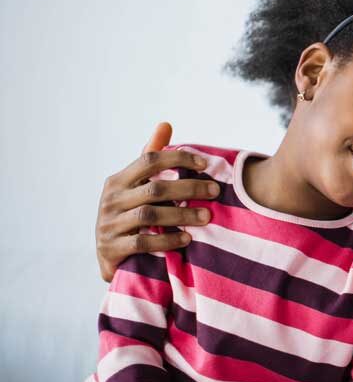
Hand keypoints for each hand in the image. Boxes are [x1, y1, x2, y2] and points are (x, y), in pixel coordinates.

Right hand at [95, 122, 219, 281]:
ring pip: (149, 215)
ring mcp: (108, 225)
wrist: (110, 257)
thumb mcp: (136, 187)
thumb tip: (165, 124)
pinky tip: (187, 239)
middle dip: (188, 188)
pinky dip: (166, 240)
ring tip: (207, 216)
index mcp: (117, 181)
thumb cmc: (129, 215)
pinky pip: (142, 243)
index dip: (178, 158)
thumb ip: (151, 159)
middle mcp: (110, 200)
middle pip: (154, 188)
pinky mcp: (111, 249)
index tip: (204, 163)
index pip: (149, 159)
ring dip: (182, 215)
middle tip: (215, 191)